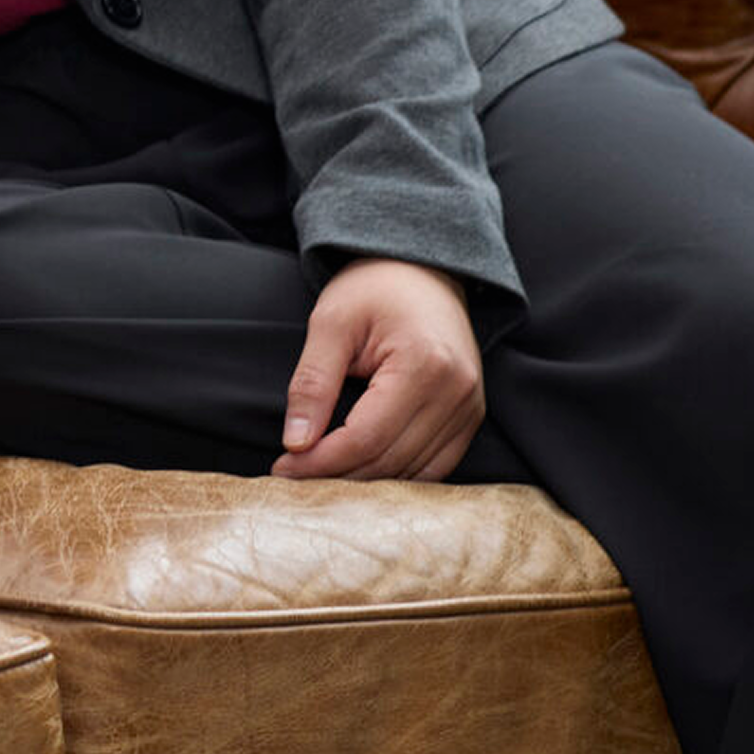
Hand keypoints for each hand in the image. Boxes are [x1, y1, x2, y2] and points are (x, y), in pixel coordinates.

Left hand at [271, 256, 483, 482]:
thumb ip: (312, 383)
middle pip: (390, 460)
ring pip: (414, 472)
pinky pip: (435, 466)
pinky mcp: (470, 417)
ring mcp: (470, 408)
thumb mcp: (330, 323)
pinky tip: (358, 472)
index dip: (320, 461)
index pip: (366, 437)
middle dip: (336, 475)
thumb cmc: (373, 288)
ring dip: (364, 483)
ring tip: (318, 477)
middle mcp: (457, 393)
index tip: (282, 467)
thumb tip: (295, 442)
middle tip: (291, 476)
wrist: (422, 271)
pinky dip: (396, 476)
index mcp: (424, 365)